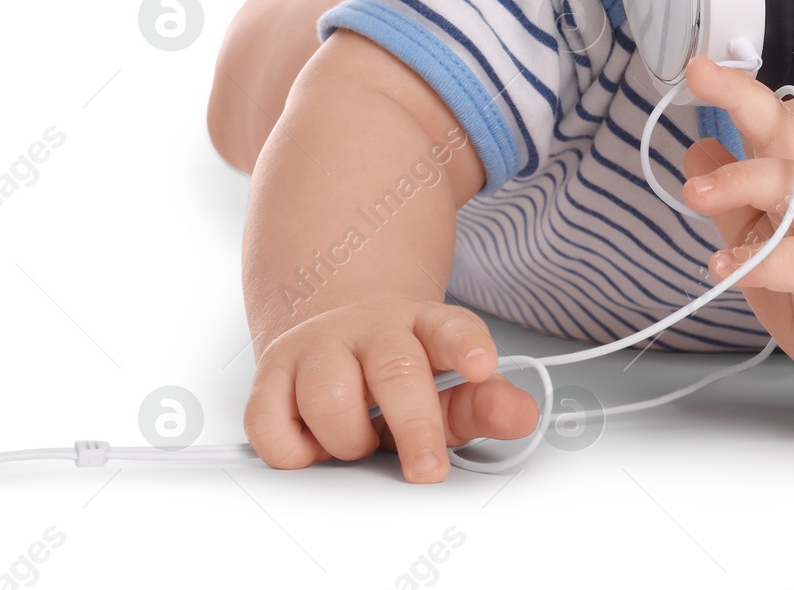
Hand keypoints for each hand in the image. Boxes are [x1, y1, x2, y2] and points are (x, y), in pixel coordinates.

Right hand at [245, 297, 538, 482]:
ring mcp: (319, 345)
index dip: (466, 347)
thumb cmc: (401, 369)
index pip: (450, 328)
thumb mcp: (450, 383)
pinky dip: (293, 449)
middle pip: (394, 370)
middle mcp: (371, 327)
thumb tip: (523, 417)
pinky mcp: (271, 373)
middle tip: (428, 469)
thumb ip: (487, 403)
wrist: (339, 327)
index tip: (483, 366)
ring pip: (329, 396)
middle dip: (414, 425)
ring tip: (362, 439)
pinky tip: (314, 439)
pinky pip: (270, 422)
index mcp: (424, 325)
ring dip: (349, 438)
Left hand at [680, 56, 793, 431]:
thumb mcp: (772, 239)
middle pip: (792, 134)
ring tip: (696, 193)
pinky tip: (722, 267)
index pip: (774, 121)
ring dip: (744, 180)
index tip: (700, 66)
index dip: (738, 90)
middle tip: (700, 78)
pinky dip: (758, 261)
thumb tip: (697, 149)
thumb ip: (736, 199)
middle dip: (746, 99)